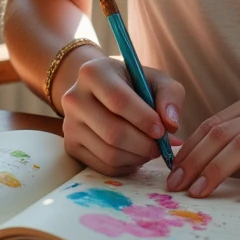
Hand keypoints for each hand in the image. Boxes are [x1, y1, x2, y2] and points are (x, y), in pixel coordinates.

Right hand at [57, 51, 184, 175]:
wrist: (102, 91)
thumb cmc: (134, 84)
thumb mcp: (156, 79)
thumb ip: (170, 95)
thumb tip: (170, 124)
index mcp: (93, 72)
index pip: (118, 101)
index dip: (144, 119)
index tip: (162, 130)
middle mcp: (74, 98)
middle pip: (113, 133)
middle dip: (144, 144)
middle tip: (161, 145)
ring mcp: (69, 125)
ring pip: (109, 154)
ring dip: (138, 157)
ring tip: (151, 149)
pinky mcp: (71, 146)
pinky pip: (104, 167)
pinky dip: (127, 166)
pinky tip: (137, 155)